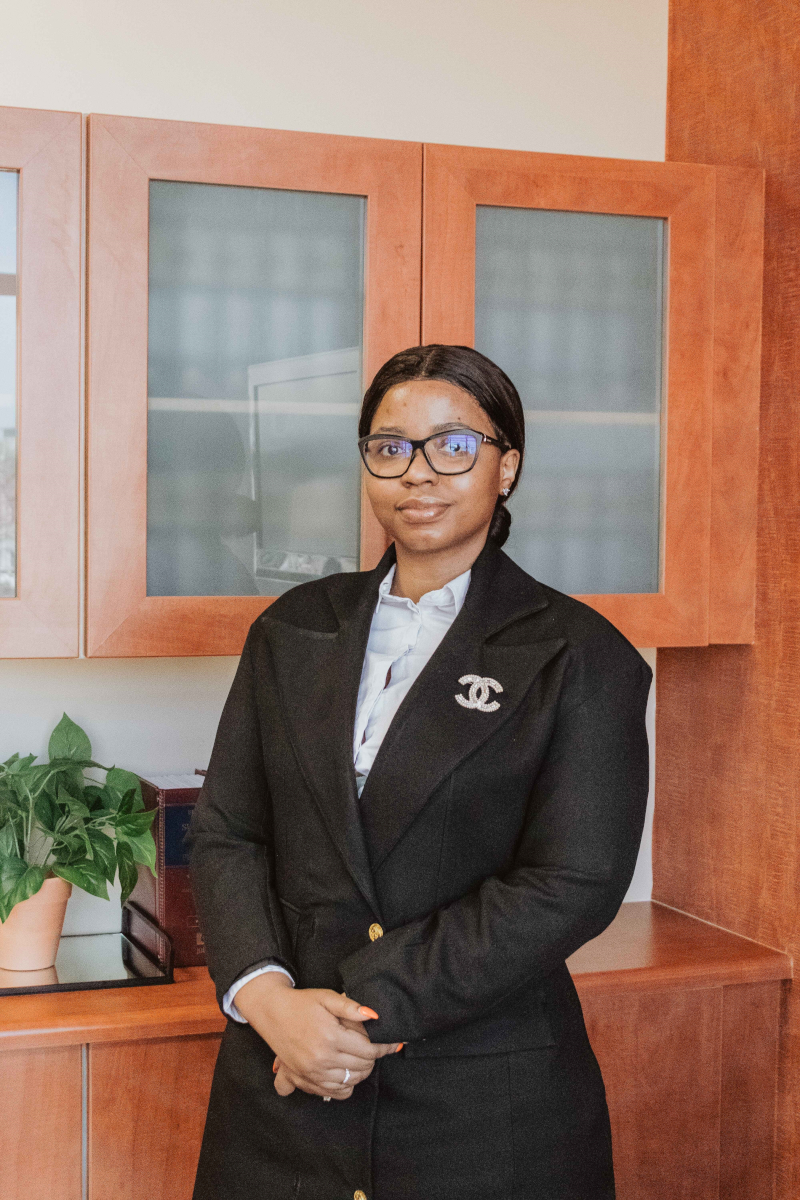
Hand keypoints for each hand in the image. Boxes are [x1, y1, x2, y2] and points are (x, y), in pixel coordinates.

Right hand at [233, 972, 399, 1098]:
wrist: (272, 1012)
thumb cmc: (301, 1003)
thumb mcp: (327, 998)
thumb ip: (350, 1007)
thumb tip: (374, 1015)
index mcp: (330, 1037)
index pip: (368, 1050)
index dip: (384, 1047)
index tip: (394, 1043)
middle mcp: (321, 1059)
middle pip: (362, 1068)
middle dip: (374, 1058)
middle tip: (377, 1047)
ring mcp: (312, 1073)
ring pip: (351, 1082)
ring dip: (362, 1071)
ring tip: (363, 1057)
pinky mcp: (305, 1081)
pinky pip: (335, 1093)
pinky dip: (346, 1085)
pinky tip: (347, 1071)